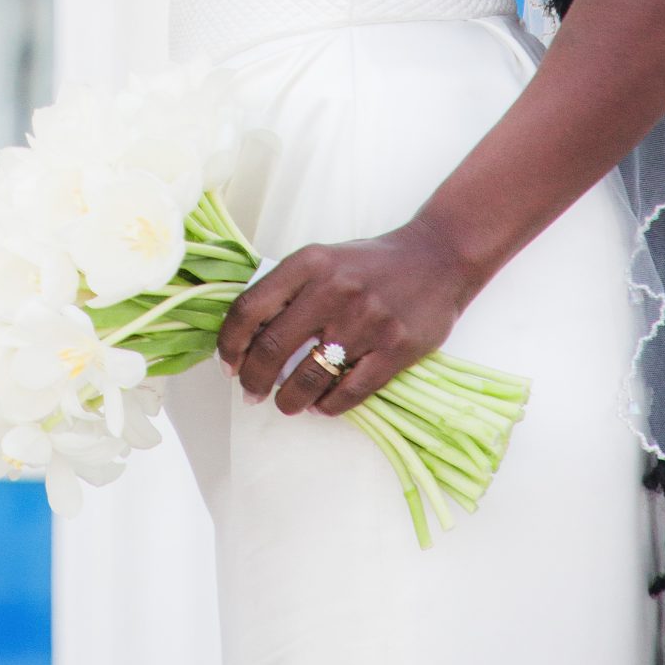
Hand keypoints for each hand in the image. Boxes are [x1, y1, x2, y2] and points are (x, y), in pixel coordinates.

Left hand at [216, 219, 476, 418]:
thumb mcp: (323, 259)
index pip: (250, 308)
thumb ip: (288, 290)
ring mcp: (366, 320)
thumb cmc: (370, 264)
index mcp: (308, 262)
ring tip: (287, 405)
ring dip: (289, 400)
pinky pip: (350, 392)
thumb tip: (248, 338)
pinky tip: (321, 405)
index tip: (228, 364)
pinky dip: (328, 406)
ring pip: (309, 377)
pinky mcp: (395, 348)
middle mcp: (333, 289)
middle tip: (251, 394)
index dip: (230, 343)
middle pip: (273, 347)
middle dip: (254, 380)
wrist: (437, 258)